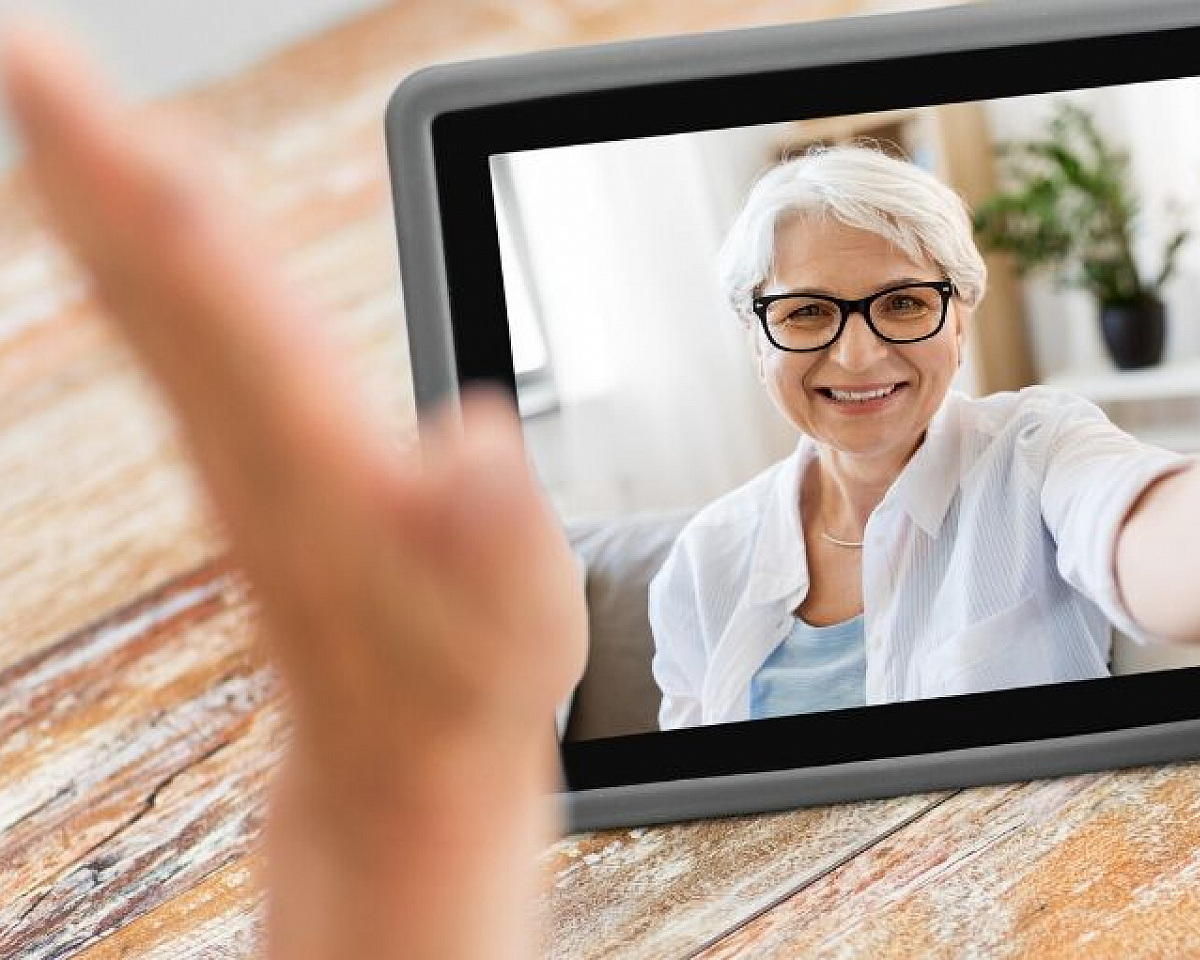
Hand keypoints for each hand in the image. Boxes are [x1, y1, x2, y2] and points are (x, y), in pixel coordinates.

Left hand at [2, 20, 582, 959]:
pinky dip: (136, 262)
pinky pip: (173, 336)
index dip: (144, 187)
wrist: (397, 767)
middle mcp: (247, 441)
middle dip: (85, 156)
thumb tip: (475, 439)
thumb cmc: (460, 681)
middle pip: (152, 277)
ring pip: (146, 303)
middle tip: (29, 50)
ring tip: (56, 106)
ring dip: (94, 198)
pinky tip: (130, 228)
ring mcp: (236, 452)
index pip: (212, 295)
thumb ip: (495, 525)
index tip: (68, 86)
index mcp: (307, 453)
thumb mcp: (515, 617)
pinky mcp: (247, 461)